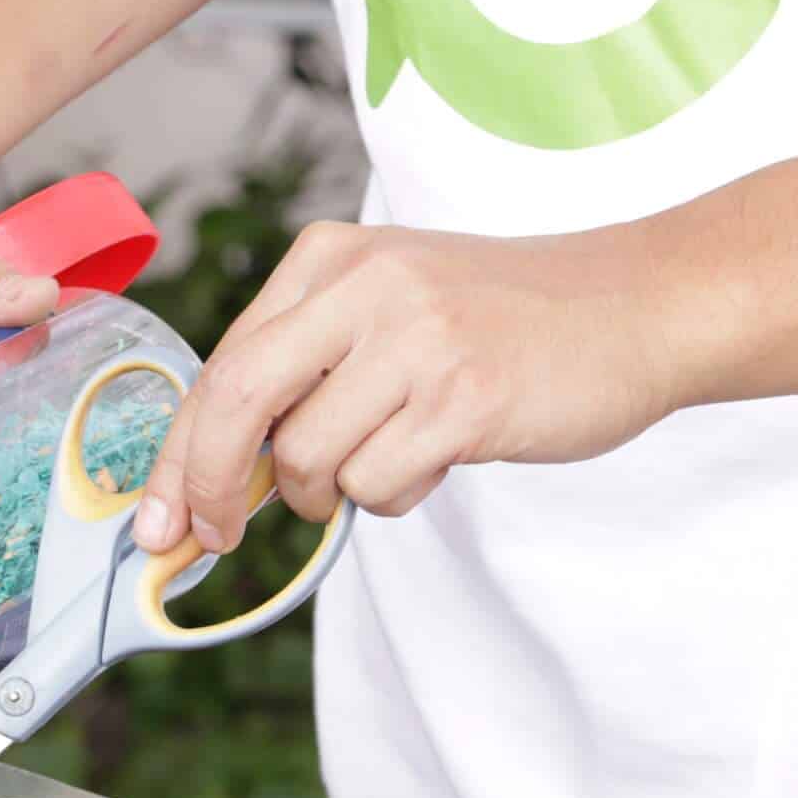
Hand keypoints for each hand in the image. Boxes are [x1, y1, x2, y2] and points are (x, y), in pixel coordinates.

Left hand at [132, 221, 685, 548]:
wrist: (639, 305)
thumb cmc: (502, 323)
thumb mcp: (388, 311)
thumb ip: (301, 372)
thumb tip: (208, 478)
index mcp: (330, 258)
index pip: (221, 366)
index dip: (178, 455)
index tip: (159, 521)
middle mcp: (365, 286)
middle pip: (236, 404)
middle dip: (209, 488)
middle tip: (210, 539)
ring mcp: (417, 339)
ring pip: (310, 460)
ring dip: (333, 494)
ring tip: (394, 458)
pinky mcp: (464, 397)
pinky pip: (378, 484)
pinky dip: (393, 496)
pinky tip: (439, 458)